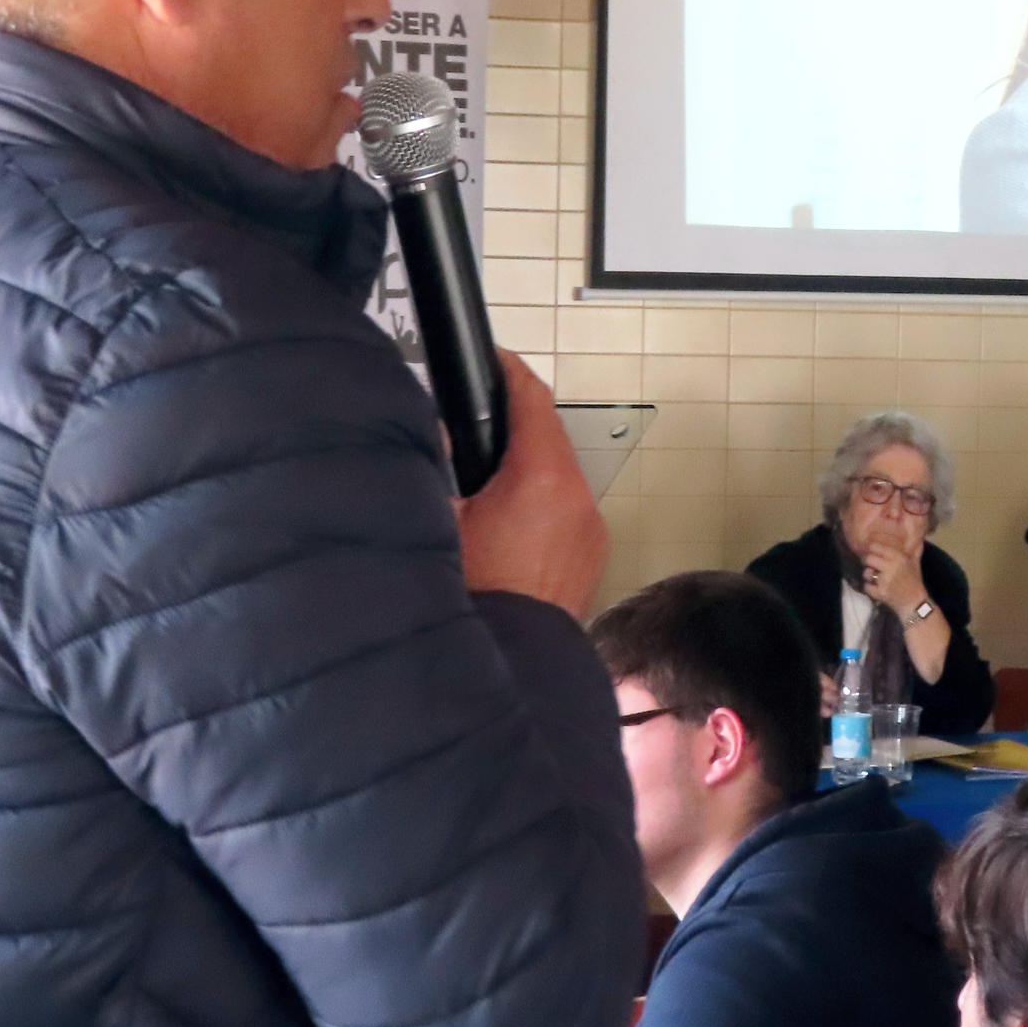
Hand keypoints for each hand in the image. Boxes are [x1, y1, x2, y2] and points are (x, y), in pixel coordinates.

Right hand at [455, 353, 606, 620]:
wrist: (509, 666)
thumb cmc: (474, 601)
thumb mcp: (438, 521)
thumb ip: (438, 468)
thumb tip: (439, 438)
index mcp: (543, 479)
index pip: (531, 399)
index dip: (508, 372)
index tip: (491, 359)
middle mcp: (578, 499)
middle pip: (547, 437)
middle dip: (510, 428)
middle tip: (470, 426)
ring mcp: (590, 531)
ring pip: (558, 477)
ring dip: (524, 471)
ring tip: (480, 484)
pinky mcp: (590, 559)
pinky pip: (565, 513)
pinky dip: (538, 507)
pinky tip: (503, 527)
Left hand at [858, 531, 927, 612]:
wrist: (915, 602)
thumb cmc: (914, 581)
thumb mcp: (915, 563)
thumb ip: (915, 550)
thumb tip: (919, 538)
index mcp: (899, 558)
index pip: (876, 547)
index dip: (870, 548)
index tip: (870, 551)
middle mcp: (891, 567)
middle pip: (868, 558)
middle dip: (868, 562)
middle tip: (871, 565)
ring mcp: (885, 580)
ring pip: (866, 572)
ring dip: (868, 575)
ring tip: (875, 577)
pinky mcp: (881, 592)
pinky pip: (867, 586)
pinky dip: (870, 588)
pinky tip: (877, 588)